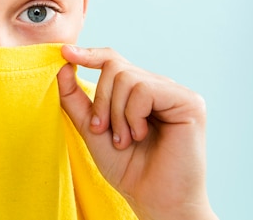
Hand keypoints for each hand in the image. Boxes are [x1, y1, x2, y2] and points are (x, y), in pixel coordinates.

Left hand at [57, 45, 216, 219]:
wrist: (153, 199)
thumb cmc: (128, 168)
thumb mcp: (92, 129)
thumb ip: (76, 99)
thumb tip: (63, 65)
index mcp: (138, 91)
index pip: (113, 61)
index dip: (89, 54)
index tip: (65, 53)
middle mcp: (158, 87)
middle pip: (114, 66)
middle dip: (100, 100)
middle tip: (104, 130)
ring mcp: (174, 92)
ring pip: (126, 77)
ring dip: (116, 114)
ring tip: (126, 139)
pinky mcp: (189, 101)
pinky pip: (144, 90)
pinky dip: (132, 115)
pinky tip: (141, 135)